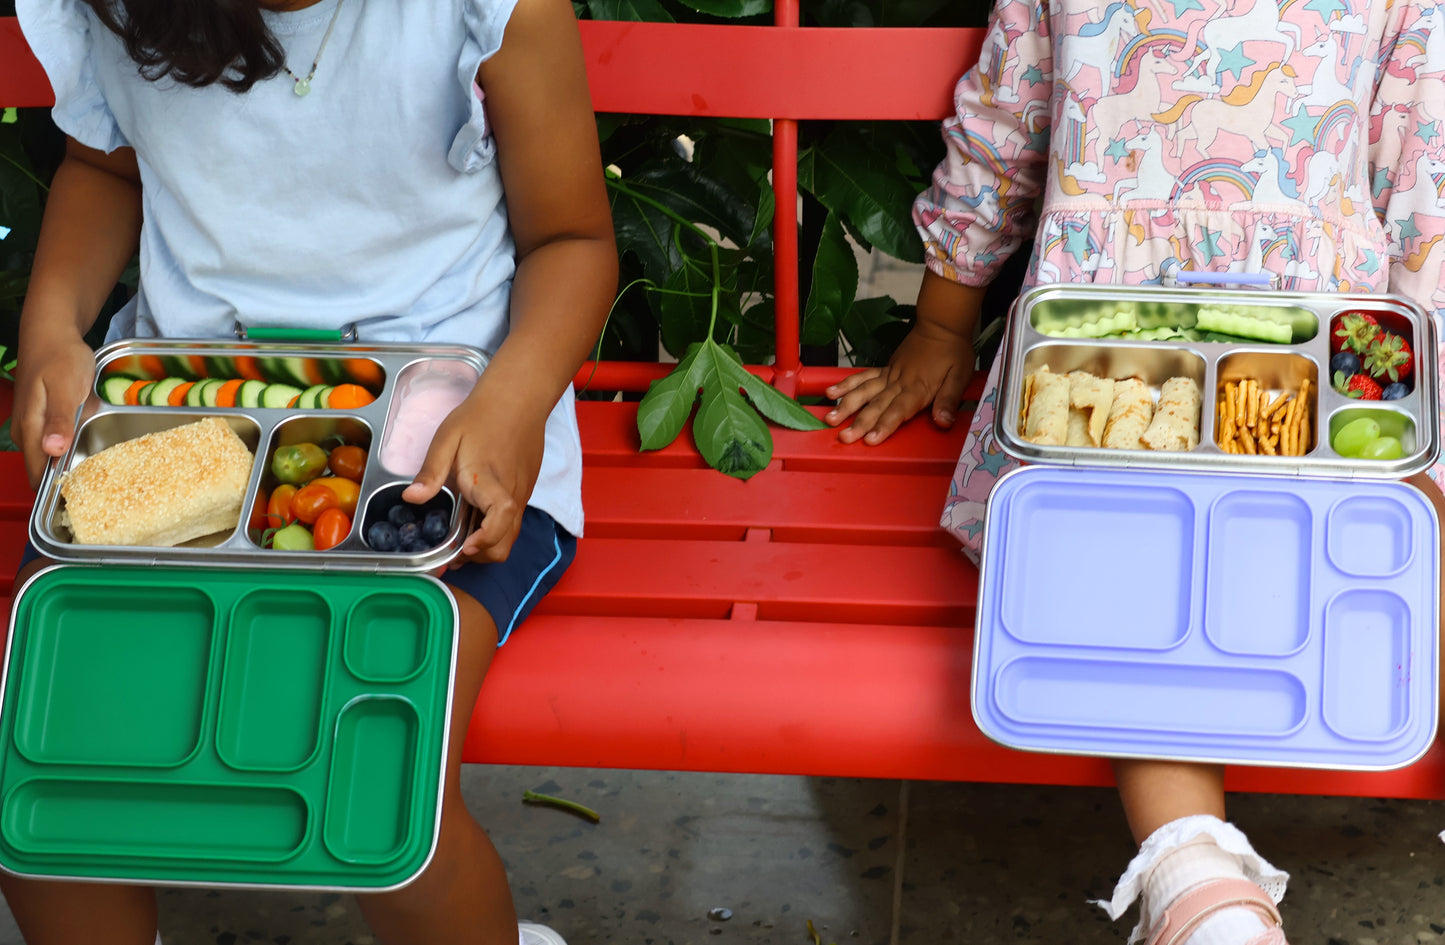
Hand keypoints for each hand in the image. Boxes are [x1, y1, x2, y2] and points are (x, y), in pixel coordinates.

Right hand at [12, 334, 95, 487]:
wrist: (52, 334)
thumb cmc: (60, 358)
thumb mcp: (66, 388)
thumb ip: (60, 420)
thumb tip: (52, 450)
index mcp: (32, 428)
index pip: (39, 474)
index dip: (59, 489)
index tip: (85, 496)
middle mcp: (27, 432)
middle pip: (46, 469)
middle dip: (71, 476)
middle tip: (102, 478)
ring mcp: (33, 426)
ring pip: (53, 455)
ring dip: (73, 457)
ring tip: (101, 459)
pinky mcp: (42, 419)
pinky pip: (57, 440)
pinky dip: (73, 441)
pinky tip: (89, 432)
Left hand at [401, 386, 544, 564]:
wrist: (519, 397)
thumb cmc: (481, 415)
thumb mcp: (447, 438)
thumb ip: (431, 471)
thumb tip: (411, 499)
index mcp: (490, 481)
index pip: (500, 519)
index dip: (484, 540)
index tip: (464, 547)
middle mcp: (512, 493)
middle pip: (506, 542)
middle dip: (480, 555)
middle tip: (453, 551)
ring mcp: (523, 493)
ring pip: (512, 535)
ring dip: (488, 545)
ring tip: (462, 539)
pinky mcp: (526, 489)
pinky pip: (514, 521)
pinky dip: (497, 531)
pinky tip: (477, 518)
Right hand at [824, 321, 974, 444]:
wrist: (941, 324)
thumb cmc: (953, 351)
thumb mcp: (960, 376)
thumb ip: (949, 400)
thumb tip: (944, 422)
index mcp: (918, 388)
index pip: (899, 411)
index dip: (884, 426)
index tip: (871, 439)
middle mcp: (899, 382)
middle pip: (876, 405)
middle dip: (859, 423)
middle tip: (844, 437)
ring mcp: (889, 374)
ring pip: (864, 391)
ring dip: (846, 406)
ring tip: (831, 418)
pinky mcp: (884, 368)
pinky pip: (862, 377)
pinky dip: (846, 384)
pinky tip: (831, 392)